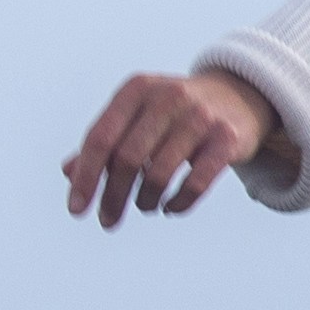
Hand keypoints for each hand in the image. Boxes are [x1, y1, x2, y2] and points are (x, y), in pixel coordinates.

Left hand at [62, 66, 272, 228]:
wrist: (239, 95)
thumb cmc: (175, 112)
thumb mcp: (138, 115)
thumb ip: (106, 140)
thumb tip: (70, 173)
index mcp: (137, 89)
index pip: (100, 138)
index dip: (85, 177)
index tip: (76, 210)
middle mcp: (168, 97)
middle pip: (127, 159)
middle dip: (112, 197)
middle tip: (107, 220)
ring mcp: (200, 116)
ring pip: (159, 174)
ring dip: (145, 200)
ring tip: (144, 206)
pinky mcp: (227, 138)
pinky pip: (196, 183)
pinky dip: (177, 203)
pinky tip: (170, 208)